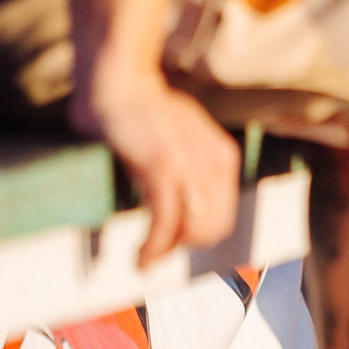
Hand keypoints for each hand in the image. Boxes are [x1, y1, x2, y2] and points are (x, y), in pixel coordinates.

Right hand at [74, 75, 242, 264]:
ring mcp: (191, 166)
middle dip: (185, 247)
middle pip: (214, 228)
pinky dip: (153, 247)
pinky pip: (165, 224)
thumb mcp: (185, 140)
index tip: (173, 245)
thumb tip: (189, 208)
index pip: (224, 215)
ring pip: (193, 232)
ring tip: (144, 262)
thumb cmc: (148, 114)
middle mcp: (215, 163)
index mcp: (223, 157)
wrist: (123, 86)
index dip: (199, 236)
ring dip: (166, 253)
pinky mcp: (163, 170)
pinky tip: (140, 256)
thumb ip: (195, 168)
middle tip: (157, 252)